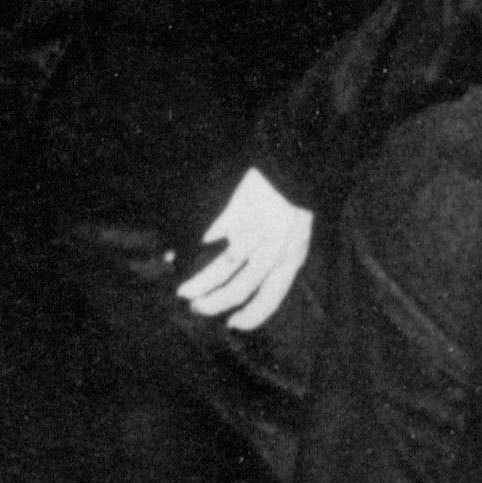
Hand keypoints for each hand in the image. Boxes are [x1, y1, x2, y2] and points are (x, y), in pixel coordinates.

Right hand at [179, 166, 313, 330]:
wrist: (294, 158)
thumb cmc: (295, 196)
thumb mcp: (297, 231)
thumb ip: (278, 256)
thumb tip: (246, 280)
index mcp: (293, 255)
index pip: (271, 297)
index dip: (252, 316)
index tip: (233, 324)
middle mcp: (275, 248)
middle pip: (241, 288)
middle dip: (215, 304)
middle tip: (196, 308)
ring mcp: (256, 230)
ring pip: (224, 267)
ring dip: (200, 284)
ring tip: (184, 291)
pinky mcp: (239, 211)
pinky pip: (214, 235)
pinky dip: (196, 245)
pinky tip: (184, 250)